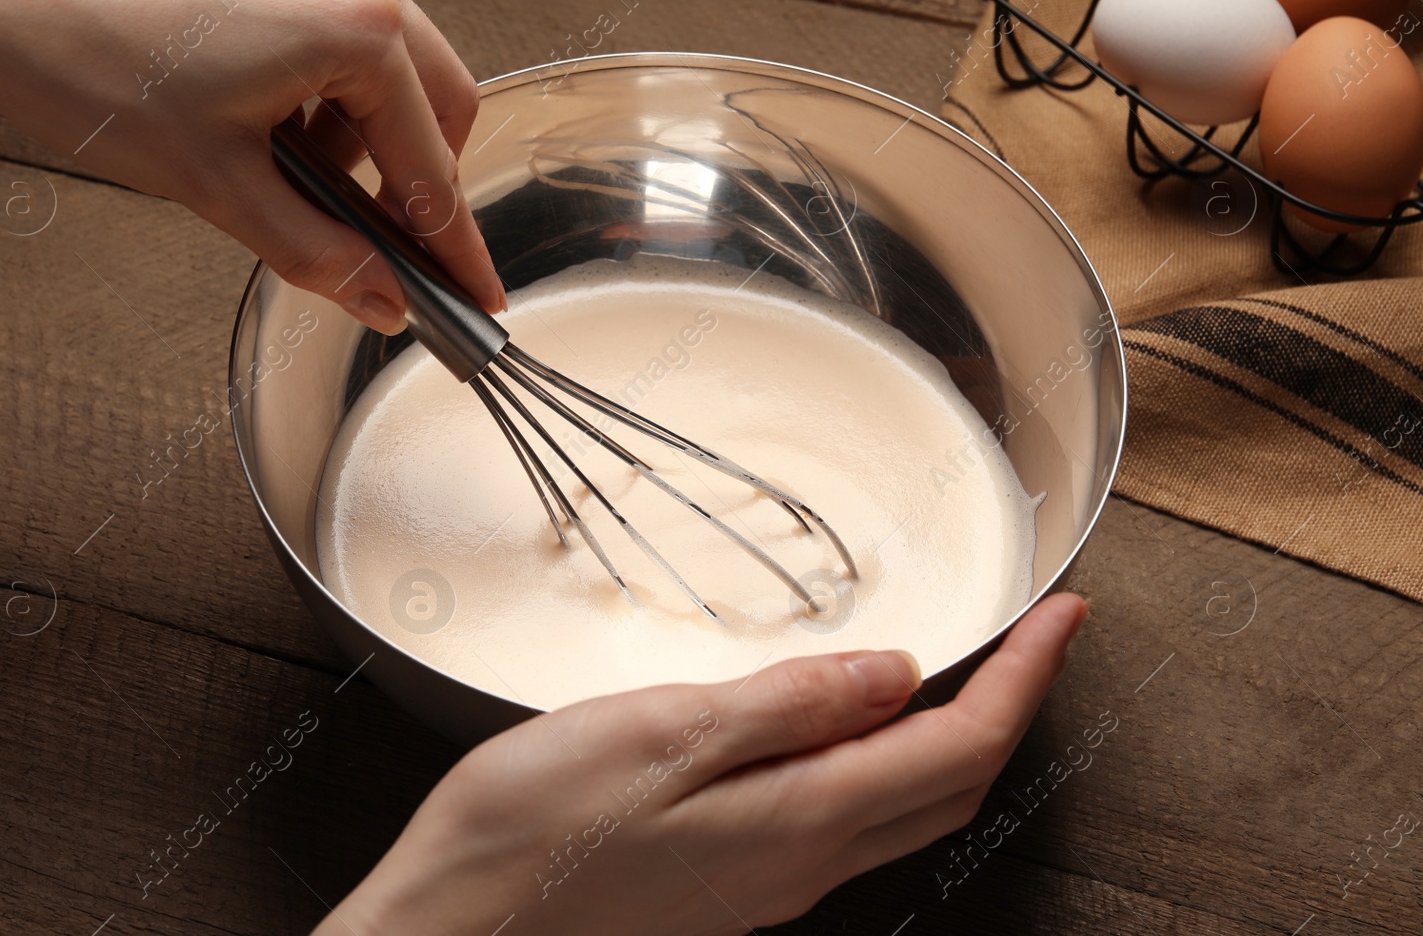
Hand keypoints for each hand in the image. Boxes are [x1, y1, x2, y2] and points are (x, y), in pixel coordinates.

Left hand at [0, 0, 503, 332]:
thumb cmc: (88, 65)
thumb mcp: (219, 186)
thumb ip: (319, 253)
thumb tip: (381, 300)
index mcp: (354, 24)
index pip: (431, 160)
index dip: (453, 242)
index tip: (475, 292)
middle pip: (439, 105)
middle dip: (415, 185)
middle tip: (385, 252)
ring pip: (394, 73)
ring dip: (367, 143)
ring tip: (294, 185)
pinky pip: (347, 41)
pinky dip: (331, 100)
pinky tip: (273, 135)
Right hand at [319, 593, 1087, 934]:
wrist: (456, 929)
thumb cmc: (534, 831)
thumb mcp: (663, 733)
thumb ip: (789, 705)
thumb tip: (894, 675)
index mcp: (801, 817)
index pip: (960, 746)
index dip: (1026, 677)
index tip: (1064, 616)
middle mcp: (803, 862)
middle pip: (950, 786)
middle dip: (1011, 707)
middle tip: (1033, 636)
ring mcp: (768, 880)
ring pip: (904, 808)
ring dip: (954, 737)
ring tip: (963, 666)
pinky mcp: (731, 882)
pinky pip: (845, 820)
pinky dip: (883, 762)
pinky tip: (850, 725)